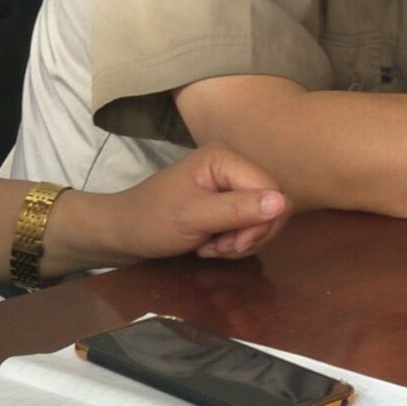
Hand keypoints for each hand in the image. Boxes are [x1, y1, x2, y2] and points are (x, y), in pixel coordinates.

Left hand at [95, 144, 288, 266]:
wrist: (123, 232)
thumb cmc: (151, 220)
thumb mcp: (193, 217)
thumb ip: (238, 209)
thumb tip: (283, 202)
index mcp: (225, 158)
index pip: (272, 190)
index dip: (261, 223)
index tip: (230, 244)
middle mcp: (234, 165)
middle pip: (272, 205)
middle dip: (250, 234)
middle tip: (219, 247)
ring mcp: (231, 184)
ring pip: (264, 218)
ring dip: (241, 241)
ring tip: (211, 246)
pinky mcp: (228, 201)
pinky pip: (251, 224)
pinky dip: (235, 242)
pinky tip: (212, 244)